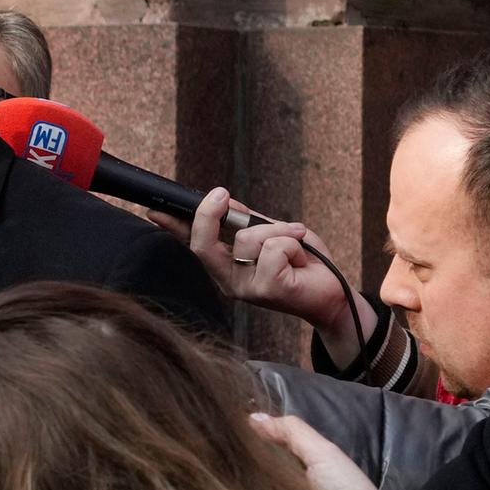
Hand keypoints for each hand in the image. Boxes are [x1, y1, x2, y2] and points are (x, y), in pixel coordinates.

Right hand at [181, 189, 375, 362]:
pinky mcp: (267, 289)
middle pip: (203, 243)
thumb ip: (247, 221)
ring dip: (280, 231)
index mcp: (226, 267)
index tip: (155, 210)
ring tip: (296, 241)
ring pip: (249, 237)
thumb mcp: (272, 233)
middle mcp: (229, 281)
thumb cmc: (303, 264)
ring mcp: (246, 288)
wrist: (334, 295)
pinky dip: (293, 242)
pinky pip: (274, 248)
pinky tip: (302, 259)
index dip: (173, 226)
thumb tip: (225, 201)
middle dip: (210, 213)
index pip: (193, 244)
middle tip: (221, 194)